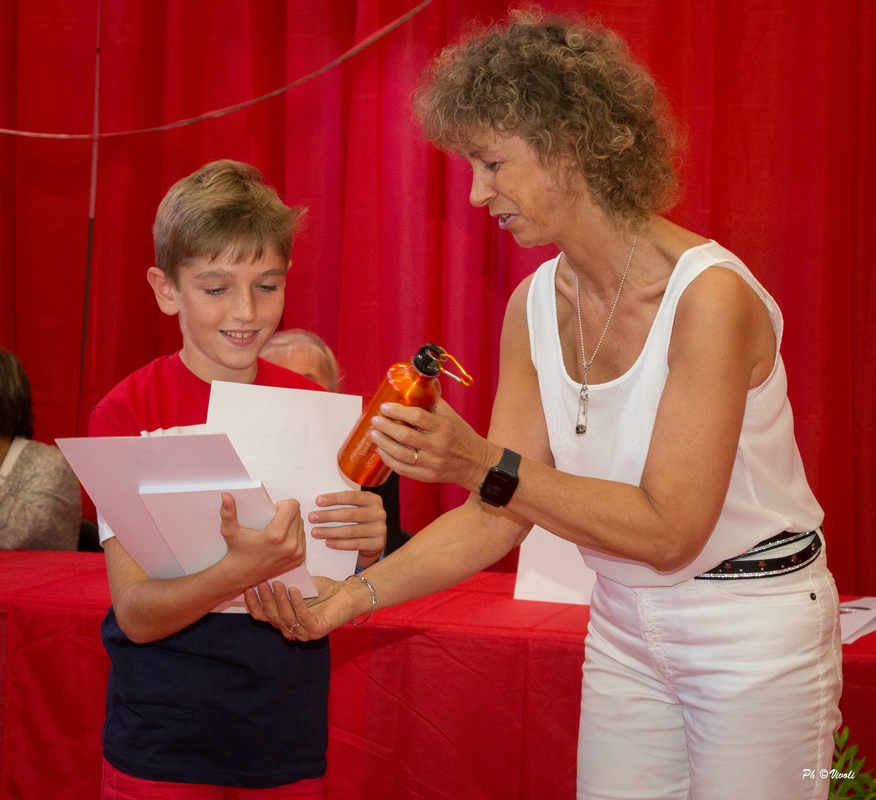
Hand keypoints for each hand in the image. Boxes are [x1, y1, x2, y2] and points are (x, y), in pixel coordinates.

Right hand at [219, 493, 305, 588]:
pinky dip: (294, 535)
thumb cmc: (236, 550)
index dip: (282, 505)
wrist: (240, 574)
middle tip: (272, 521)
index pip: (293, 506)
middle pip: (298, 514)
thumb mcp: (229, 530)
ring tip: (276, 531)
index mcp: (276, 535)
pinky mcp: (300, 559)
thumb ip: (228, 512)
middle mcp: (290, 544)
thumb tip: (226, 495)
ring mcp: (297, 553)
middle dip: (287, 514)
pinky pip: (302, 537)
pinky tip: (281, 540)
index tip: (272, 511)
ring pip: (301, 525)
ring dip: (291, 524)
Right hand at [243, 575, 366, 640]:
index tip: (247, 589)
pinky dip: (297, 603)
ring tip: (277, 583)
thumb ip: (282, 585)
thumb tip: (264, 576)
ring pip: (286, 617)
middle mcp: (292, 629)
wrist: (346, 593)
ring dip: (280, 599)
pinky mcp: (317, 629)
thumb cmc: (322, 589)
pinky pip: (303, 617)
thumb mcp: (297, 585)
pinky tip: (294, 590)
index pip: (264, 616)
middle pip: (272, 617)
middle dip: (265, 599)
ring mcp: (304, 632)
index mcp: (285, 620)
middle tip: (261, 583)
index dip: (254, 604)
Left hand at [308, 490, 386, 568]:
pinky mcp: (378, 543)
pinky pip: (356, 544)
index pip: (351, 497)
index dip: (334, 499)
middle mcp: (379, 513)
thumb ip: (343, 504)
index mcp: (373, 499)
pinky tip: (328, 543)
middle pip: (349, 514)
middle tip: (312, 518)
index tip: (317, 501)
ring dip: (330, 531)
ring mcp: (380, 529)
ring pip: (351, 530)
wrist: (374, 541)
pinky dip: (340, 544)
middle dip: (328, 516)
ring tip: (315, 532)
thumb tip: (318, 502)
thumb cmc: (359, 520)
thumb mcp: (356, 508)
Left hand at [369, 399, 495, 490]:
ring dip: (383, 444)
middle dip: (386, 427)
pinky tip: (382, 451)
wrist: (476, 463)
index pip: (417, 417)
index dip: (398, 411)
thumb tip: (414, 386)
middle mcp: (438, 446)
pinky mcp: (427, 477)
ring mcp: (432, 463)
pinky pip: (403, 470)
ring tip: (374, 434)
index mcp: (444, 427)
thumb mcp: (451, 416)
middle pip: (406, 437)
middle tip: (375, 420)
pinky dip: (389, 460)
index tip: (385, 407)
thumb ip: (432, 402)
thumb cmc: (461, 436)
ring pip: (401, 455)